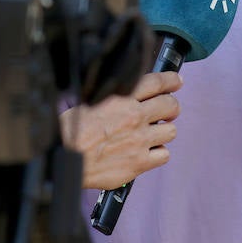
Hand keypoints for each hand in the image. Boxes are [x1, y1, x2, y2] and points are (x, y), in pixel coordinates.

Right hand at [61, 71, 182, 188]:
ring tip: (153, 133)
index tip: (176, 82)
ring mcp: (139, 140)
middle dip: (171, 107)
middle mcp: (134, 116)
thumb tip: (127, 93)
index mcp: (122, 98)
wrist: (65, 158)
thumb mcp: (90, 101)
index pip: (156, 82)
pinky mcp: (139, 162)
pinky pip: (164, 155)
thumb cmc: (70, 132)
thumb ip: (114, 97)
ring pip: (171, 131)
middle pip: (170, 105)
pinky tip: (147, 152)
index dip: (171, 80)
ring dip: (164, 131)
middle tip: (167, 111)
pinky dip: (158, 153)